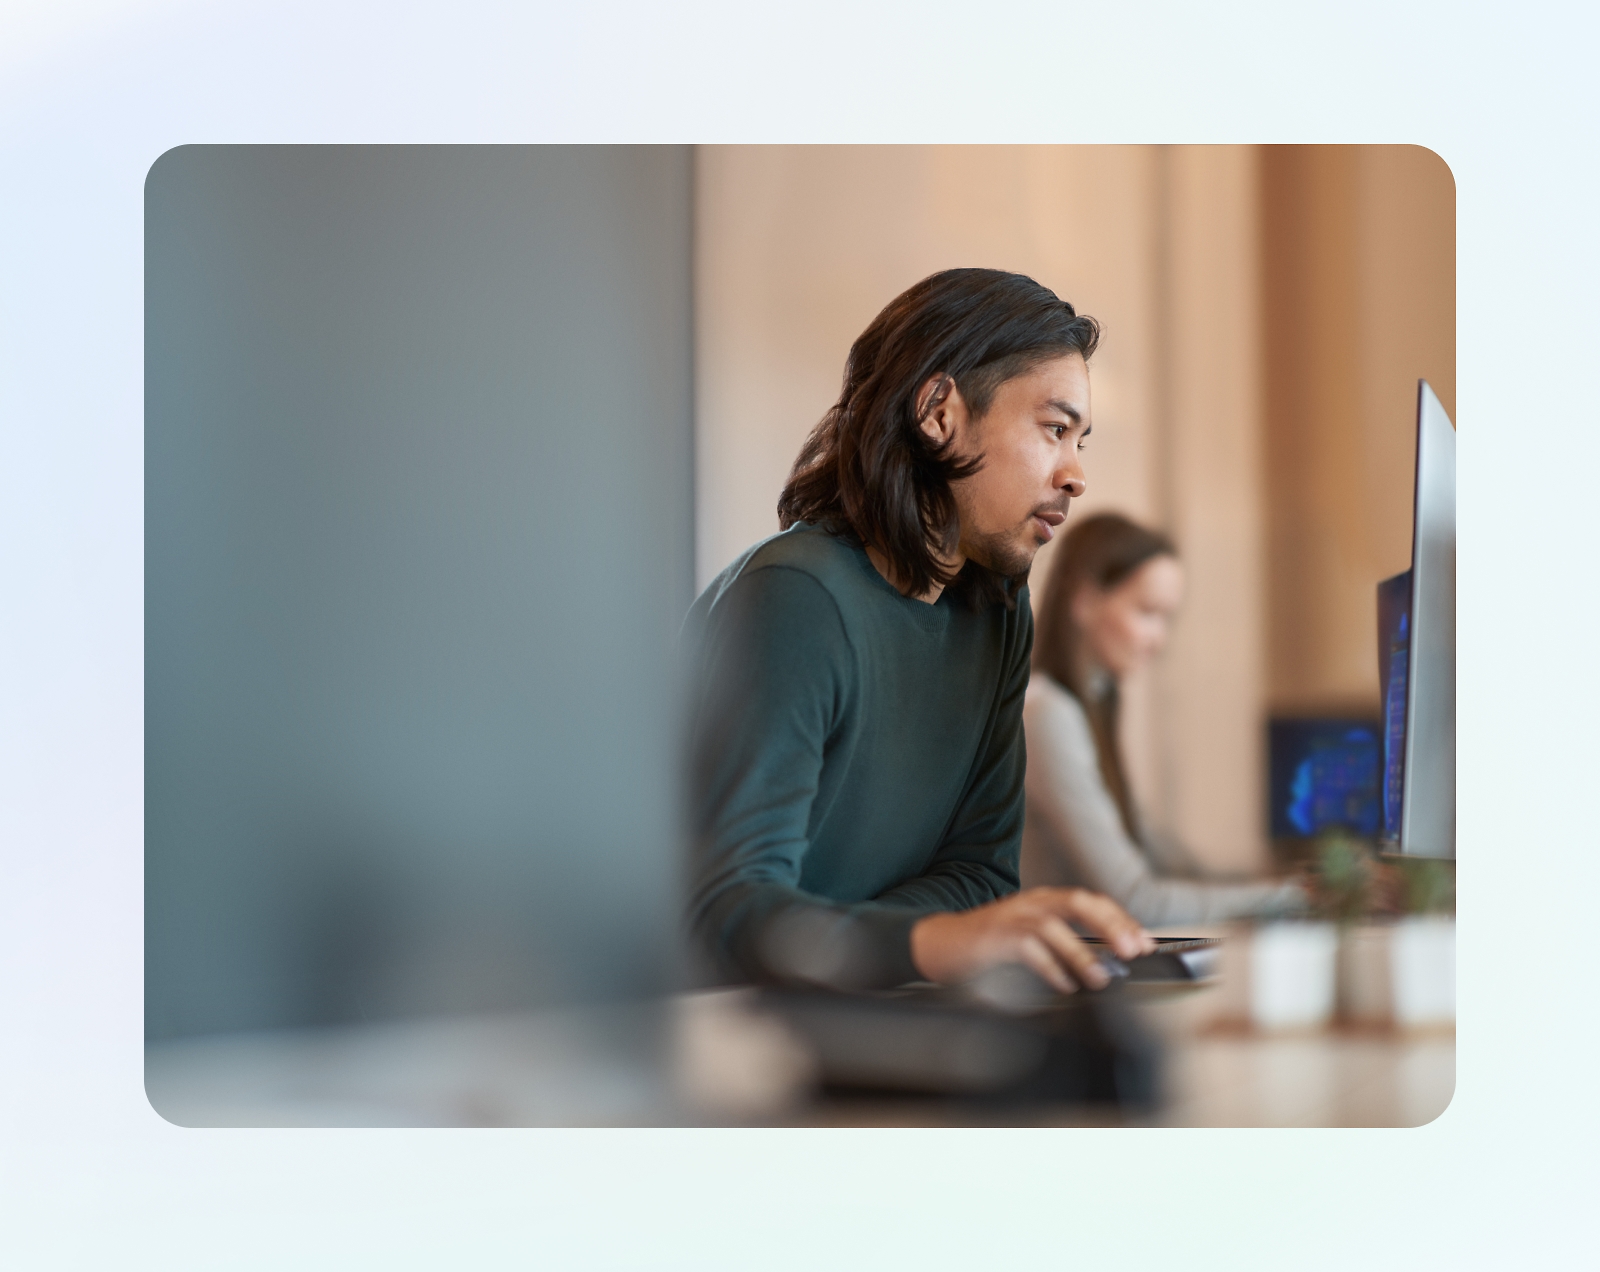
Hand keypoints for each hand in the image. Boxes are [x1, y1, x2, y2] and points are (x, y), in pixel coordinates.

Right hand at [909, 887, 1155, 992]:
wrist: (940, 944)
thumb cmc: (990, 947)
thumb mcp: (1031, 938)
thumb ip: (1063, 945)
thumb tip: (1107, 965)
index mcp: (1043, 900)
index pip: (1090, 901)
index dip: (1120, 919)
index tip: (1145, 942)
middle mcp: (1031, 902)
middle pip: (1077, 902)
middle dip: (1110, 925)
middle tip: (1134, 951)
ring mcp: (1011, 917)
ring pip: (1054, 926)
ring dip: (1082, 953)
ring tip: (1101, 978)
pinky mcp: (994, 937)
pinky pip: (1028, 949)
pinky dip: (1050, 968)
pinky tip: (1064, 986)